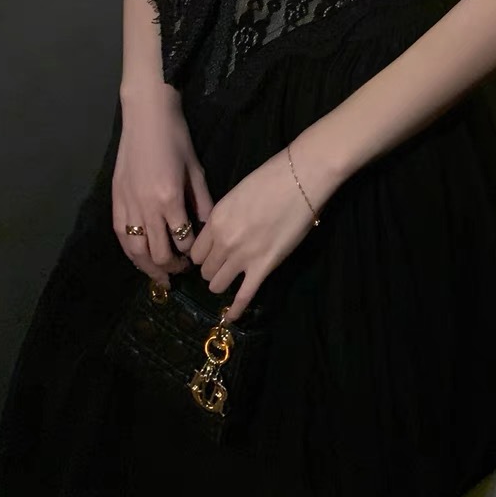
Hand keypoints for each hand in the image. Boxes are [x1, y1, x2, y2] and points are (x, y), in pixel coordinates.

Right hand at [112, 89, 212, 283]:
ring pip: (135, 250)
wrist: (146, 117)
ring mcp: (127, 205)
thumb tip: (207, 228)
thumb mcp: (196, 170)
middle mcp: (146, 207)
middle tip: (181, 271)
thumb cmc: (176, 138)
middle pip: (158, 252)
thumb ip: (202, 201)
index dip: (192, 253)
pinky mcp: (115, 200)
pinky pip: (121, 235)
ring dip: (148, 267)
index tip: (198, 257)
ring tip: (159, 276)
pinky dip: (130, 251)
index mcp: (169, 199)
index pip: (183, 240)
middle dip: (171, 267)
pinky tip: (139, 257)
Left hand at [189, 141, 337, 322]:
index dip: (203, 256)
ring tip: (231, 279)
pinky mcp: (263, 267)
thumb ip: (224, 218)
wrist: (299, 179)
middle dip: (212, 269)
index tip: (211, 256)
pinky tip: (230, 317)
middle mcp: (223, 241)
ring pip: (217, 284)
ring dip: (222, 283)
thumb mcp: (236, 195)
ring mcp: (243, 256)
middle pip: (205, 270)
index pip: (196, 252)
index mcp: (215, 220)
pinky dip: (235, 310)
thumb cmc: (271, 180)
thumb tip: (221, 233)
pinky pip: (244, 296)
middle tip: (224, 266)